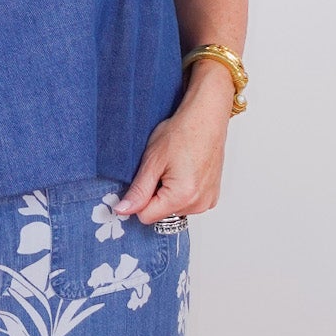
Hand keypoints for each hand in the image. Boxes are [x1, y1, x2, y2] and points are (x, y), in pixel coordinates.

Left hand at [113, 62, 235, 223]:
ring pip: (173, 209)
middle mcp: (199, 203)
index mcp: (183, 196)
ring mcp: (208, 201)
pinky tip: (184, 171)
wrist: (206, 118)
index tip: (142, 180)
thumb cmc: (183, 132)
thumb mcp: (152, 160)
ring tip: (174, 168)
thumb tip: (123, 210)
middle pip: (161, 213)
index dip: (138, 200)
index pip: (146, 217)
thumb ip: (138, 190)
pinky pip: (188, 203)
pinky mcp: (212, 196)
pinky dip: (182, 191)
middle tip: (162, 169)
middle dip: (155, 195)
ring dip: (168, 193)